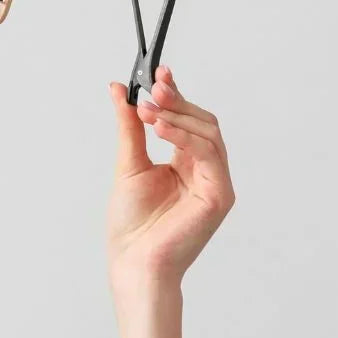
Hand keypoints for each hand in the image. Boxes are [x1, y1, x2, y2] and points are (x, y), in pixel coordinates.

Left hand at [108, 67, 235, 284]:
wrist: (134, 263)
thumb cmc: (133, 227)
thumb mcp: (128, 164)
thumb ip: (129, 127)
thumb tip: (118, 91)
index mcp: (187, 164)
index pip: (188, 120)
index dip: (177, 94)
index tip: (159, 73)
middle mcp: (206, 170)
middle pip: (203, 121)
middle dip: (177, 101)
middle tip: (153, 88)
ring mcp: (216, 182)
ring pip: (209, 132)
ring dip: (179, 115)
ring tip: (150, 109)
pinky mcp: (220, 194)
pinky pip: (209, 154)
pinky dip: (185, 136)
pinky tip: (160, 127)